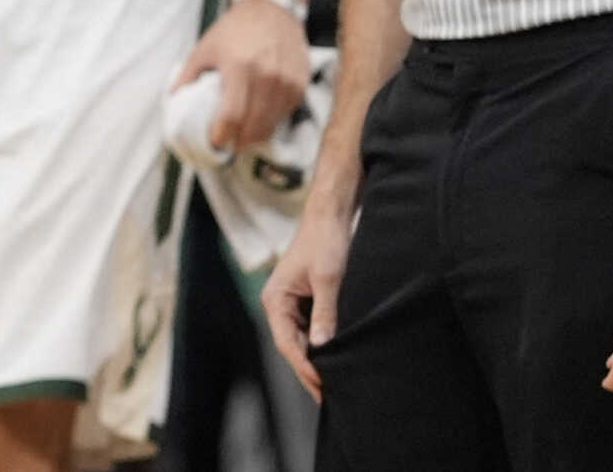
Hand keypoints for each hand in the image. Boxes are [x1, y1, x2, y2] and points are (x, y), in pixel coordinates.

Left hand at [177, 0, 309, 150]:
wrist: (271, 9)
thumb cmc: (233, 30)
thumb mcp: (204, 49)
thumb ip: (187, 77)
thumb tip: (173, 105)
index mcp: (239, 67)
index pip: (232, 116)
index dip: (222, 136)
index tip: (215, 142)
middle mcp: (267, 75)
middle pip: (253, 126)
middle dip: (239, 142)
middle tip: (228, 144)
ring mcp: (287, 81)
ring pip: (271, 125)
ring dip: (256, 135)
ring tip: (243, 135)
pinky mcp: (300, 84)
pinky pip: (285, 114)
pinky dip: (272, 121)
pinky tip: (261, 118)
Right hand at [263, 200, 351, 399]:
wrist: (331, 215)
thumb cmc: (326, 241)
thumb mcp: (328, 278)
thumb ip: (325, 312)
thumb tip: (322, 346)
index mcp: (275, 299)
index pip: (287, 343)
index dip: (305, 367)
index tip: (322, 386)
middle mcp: (279, 304)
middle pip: (293, 346)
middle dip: (310, 370)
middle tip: (329, 397)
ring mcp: (292, 304)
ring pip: (302, 340)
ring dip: (317, 359)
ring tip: (335, 383)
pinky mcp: (306, 301)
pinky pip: (311, 330)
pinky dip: (322, 345)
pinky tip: (337, 358)